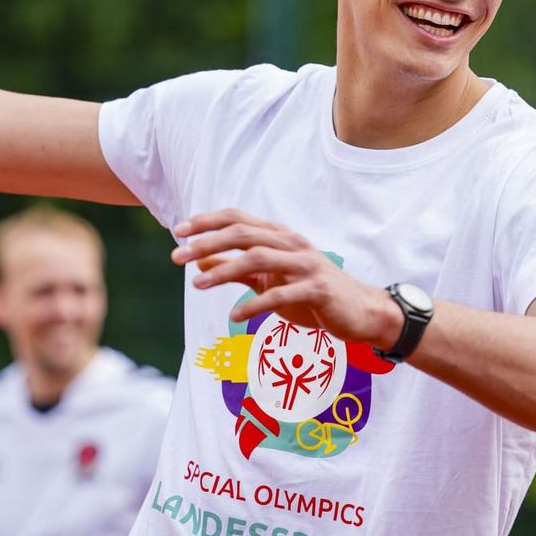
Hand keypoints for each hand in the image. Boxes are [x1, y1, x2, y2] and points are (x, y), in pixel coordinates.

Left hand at [170, 209, 401, 346]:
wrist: (358, 312)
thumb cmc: (310, 294)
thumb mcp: (268, 279)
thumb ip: (236, 269)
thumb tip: (200, 261)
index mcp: (279, 237)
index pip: (238, 219)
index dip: (207, 222)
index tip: (178, 232)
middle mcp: (291, 243)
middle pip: (243, 233)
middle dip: (207, 242)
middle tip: (177, 257)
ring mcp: (306, 265)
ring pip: (259, 259)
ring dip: (224, 271)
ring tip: (198, 285)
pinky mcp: (317, 289)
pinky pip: (281, 294)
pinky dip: (255, 304)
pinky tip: (235, 316)